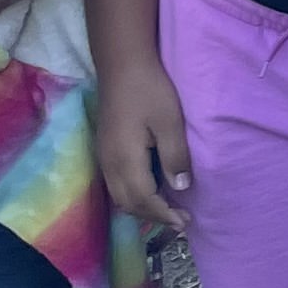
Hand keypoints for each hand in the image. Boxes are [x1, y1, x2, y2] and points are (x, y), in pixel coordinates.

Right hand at [94, 63, 194, 234]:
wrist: (122, 64)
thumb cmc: (150, 90)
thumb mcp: (170, 122)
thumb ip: (175, 157)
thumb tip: (179, 189)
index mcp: (125, 159)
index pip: (143, 200)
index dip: (163, 214)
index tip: (184, 223)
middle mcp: (109, 163)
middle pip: (128, 203)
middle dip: (153, 216)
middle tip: (179, 220)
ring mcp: (103, 156)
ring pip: (119, 195)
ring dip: (142, 207)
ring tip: (167, 209)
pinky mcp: (104, 148)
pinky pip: (116, 183)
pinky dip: (133, 194)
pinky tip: (150, 189)